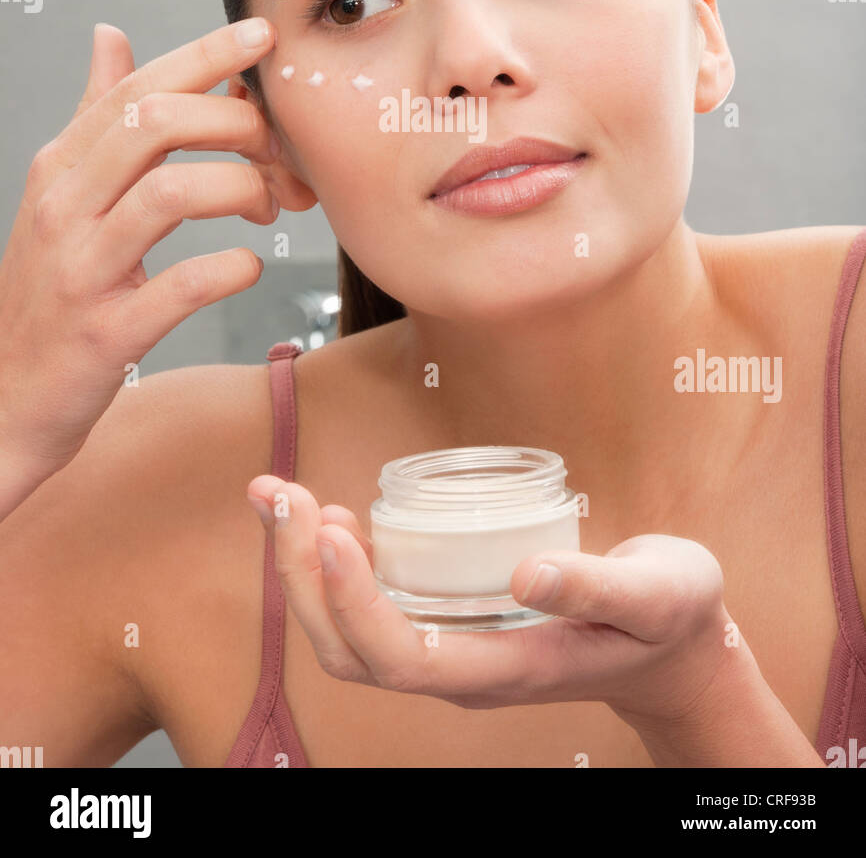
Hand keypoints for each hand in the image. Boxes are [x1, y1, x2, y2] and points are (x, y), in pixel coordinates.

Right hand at [0, 17, 281, 484]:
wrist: (3, 400)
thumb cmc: (49, 292)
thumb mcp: (61, 194)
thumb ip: (95, 116)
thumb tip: (110, 36)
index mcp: (61, 169)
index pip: (137, 89)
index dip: (205, 55)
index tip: (263, 34)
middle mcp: (64, 209)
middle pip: (155, 125)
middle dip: (235, 123)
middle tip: (278, 151)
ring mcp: (81, 272)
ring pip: (169, 193)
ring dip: (240, 189)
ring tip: (269, 207)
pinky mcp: (105, 334)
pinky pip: (180, 285)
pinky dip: (230, 269)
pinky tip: (249, 266)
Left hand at [247, 475, 735, 726]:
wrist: (675, 648)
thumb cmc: (670, 616)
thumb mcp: (655, 594)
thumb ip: (597, 585)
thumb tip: (528, 570)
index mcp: (506, 668)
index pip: (403, 657)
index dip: (356, 602)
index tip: (332, 530)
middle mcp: (463, 668)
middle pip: (352, 649)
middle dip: (303, 575)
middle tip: (278, 494)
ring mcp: (452, 647)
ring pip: (349, 632)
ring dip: (303, 567)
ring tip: (280, 496)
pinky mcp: (451, 621)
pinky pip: (371, 607)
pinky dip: (332, 564)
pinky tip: (324, 517)